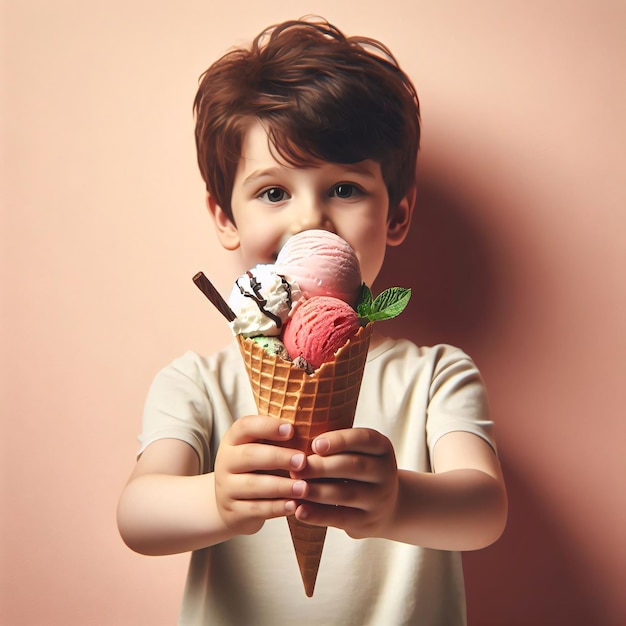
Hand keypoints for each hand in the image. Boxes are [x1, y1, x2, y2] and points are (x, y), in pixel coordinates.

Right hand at [214, 415, 308, 534]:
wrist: (229, 503)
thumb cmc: (255, 468)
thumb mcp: (259, 448)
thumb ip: (278, 439)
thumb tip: (312, 425)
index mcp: (233, 439)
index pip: (245, 426)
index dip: (268, 427)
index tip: (291, 430)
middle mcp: (226, 460)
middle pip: (249, 455)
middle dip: (278, 457)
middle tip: (302, 460)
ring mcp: (226, 487)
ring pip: (253, 485)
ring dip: (281, 486)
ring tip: (304, 487)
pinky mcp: (232, 511)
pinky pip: (256, 509)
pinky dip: (276, 508)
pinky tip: (294, 506)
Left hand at [291, 428, 398, 538]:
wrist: (385, 507)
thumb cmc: (358, 471)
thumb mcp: (357, 453)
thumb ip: (335, 446)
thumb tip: (297, 447)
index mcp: (382, 447)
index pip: (364, 439)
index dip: (339, 440)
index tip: (315, 444)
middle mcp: (385, 472)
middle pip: (353, 466)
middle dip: (321, 466)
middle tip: (296, 468)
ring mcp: (379, 499)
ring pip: (345, 493)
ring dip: (316, 491)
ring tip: (294, 488)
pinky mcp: (367, 522)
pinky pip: (340, 517)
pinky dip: (318, 514)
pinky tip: (299, 510)